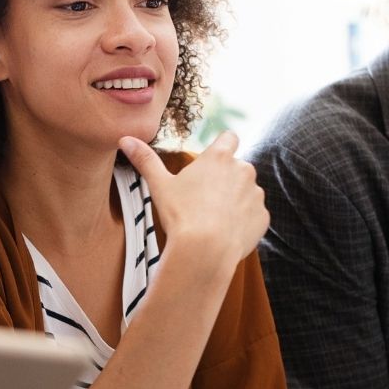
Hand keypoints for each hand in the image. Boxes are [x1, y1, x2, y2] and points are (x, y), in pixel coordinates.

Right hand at [118, 132, 268, 278]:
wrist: (205, 251)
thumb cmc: (181, 215)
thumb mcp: (159, 185)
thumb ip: (146, 160)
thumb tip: (125, 139)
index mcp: (220, 157)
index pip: (229, 138)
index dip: (222, 147)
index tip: (211, 162)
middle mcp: (244, 170)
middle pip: (237, 168)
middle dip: (226, 180)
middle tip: (204, 200)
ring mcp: (256, 194)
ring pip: (247, 192)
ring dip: (236, 200)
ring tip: (214, 220)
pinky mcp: (263, 217)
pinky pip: (254, 215)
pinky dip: (244, 222)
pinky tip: (225, 233)